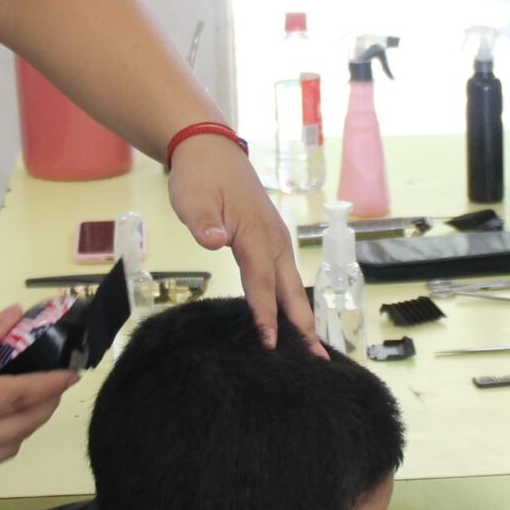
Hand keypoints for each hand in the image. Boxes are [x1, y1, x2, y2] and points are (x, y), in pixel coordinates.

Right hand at [0, 309, 76, 477]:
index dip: (51, 384)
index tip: (73, 372)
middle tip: (54, 381)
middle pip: (23, 427)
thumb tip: (15, 316)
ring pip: (8, 448)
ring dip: (26, 425)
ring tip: (28, 398)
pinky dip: (2, 440)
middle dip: (46, 404)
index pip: (21, 397)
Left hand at [166, 133, 319, 348]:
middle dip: (304, 326)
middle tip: (317, 360)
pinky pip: (285, 275)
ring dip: (302, 316)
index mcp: (255, 234)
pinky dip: (292, 300)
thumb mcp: (193, 198)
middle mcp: (274, 240)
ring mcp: (276, 239)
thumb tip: (215, 239)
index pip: (261, 283)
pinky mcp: (272, 239)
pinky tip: (294, 317)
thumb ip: (204, 222)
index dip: (266, 315)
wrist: (210, 149)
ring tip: (313, 348)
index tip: (270, 344)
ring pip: (292, 284)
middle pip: (290, 290)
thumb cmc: (200, 176)